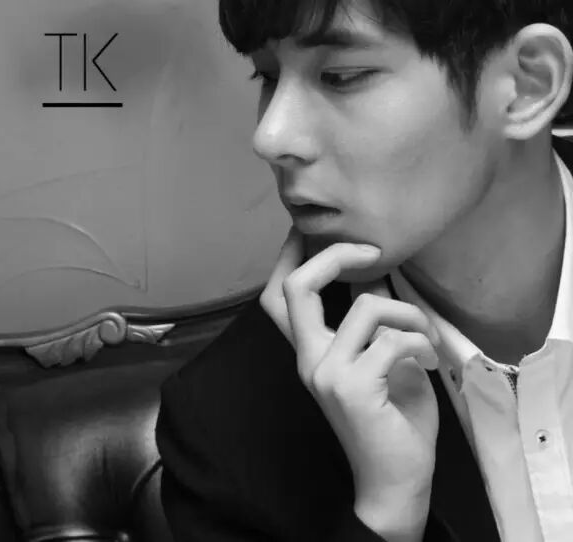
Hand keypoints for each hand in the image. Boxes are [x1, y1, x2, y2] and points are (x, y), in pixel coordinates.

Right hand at [260, 227, 439, 530]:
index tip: (311, 227)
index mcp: (309, 350)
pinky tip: (431, 362)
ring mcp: (326, 374)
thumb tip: (375, 269)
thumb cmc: (391, 418)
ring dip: (409, 313)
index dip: (289, 255)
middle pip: (297, 286)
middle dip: (335, 254)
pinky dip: (422, 342)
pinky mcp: (354, 388)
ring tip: (426, 336)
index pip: (277, 294)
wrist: (396, 481)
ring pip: (366, 306)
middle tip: (372, 251)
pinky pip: (394, 339)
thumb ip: (369, 318)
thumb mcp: (379, 358)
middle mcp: (308, 359)